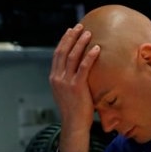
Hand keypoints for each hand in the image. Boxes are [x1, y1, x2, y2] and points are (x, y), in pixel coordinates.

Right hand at [49, 23, 100, 151]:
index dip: (64, 40)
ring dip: (81, 43)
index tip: (70, 31)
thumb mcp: (66, 91)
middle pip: (63, 51)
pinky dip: (90, 56)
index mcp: (54, 78)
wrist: (73, 125)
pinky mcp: (77, 87)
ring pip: (73, 57)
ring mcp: (66, 82)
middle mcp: (57, 78)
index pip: (57, 54)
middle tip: (80, 26)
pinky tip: (97, 48)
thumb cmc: (74, 109)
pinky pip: (83, 68)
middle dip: (72, 37)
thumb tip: (77, 67)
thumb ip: (69, 79)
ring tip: (88, 33)